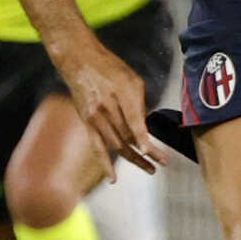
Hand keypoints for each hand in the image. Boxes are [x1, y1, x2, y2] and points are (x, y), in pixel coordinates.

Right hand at [58, 40, 161, 174]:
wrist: (79, 60)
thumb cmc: (110, 67)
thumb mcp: (134, 80)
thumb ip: (141, 104)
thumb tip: (146, 125)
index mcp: (122, 97)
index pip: (136, 127)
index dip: (147, 144)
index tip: (159, 156)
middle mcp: (107, 109)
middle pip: (127, 139)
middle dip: (146, 154)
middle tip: (161, 164)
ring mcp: (94, 117)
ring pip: (115, 145)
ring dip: (133, 160)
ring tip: (149, 169)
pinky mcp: (86, 122)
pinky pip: (96, 147)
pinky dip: (105, 164)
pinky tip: (113, 179)